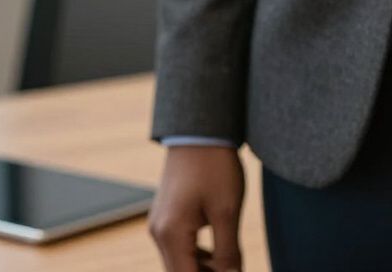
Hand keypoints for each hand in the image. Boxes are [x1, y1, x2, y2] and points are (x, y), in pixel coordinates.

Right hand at [149, 146, 244, 271]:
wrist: (198, 132)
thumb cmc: (213, 168)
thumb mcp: (227, 213)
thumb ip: (228, 254)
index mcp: (171, 233)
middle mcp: (158, 231)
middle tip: (233, 270)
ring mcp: (159, 223)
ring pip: (178, 264)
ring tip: (229, 266)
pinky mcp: (165, 215)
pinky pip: (178, 248)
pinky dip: (196, 259)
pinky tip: (217, 256)